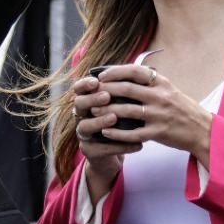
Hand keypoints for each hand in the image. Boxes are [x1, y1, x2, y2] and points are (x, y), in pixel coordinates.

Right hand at [68, 71, 138, 201]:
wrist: (113, 152)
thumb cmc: (120, 123)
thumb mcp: (120, 105)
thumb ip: (124, 91)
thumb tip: (143, 70)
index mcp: (88, 102)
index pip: (79, 88)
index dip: (85, 84)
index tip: (96, 80)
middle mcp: (82, 117)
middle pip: (79, 104)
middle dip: (92, 99)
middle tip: (106, 96)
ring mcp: (84, 135)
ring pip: (86, 126)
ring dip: (100, 121)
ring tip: (114, 118)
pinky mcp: (90, 151)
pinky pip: (103, 148)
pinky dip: (121, 145)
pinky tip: (138, 144)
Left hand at [81, 64, 212, 164]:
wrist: (202, 130)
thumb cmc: (181, 109)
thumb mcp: (168, 90)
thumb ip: (149, 83)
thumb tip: (123, 75)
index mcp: (162, 83)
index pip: (135, 71)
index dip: (115, 72)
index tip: (101, 76)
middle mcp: (160, 96)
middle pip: (127, 89)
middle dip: (106, 90)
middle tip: (92, 94)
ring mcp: (159, 115)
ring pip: (127, 110)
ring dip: (107, 111)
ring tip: (94, 111)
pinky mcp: (159, 132)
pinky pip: (133, 133)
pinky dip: (117, 133)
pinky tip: (105, 132)